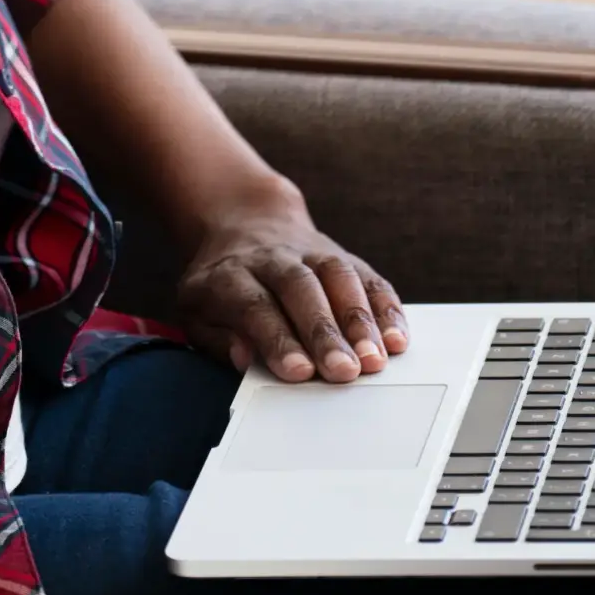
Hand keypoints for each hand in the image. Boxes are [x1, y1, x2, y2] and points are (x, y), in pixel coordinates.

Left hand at [177, 193, 409, 383]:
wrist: (244, 221)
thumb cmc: (221, 287)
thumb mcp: (196, 312)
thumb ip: (216, 337)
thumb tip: (242, 356)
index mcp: (230, 275)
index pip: (255, 304)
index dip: (277, 338)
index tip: (299, 372)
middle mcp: (272, 258)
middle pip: (300, 289)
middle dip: (324, 331)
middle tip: (346, 371)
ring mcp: (309, 252)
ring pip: (337, 276)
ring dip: (360, 319)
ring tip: (376, 359)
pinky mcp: (341, 255)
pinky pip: (367, 275)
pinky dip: (385, 306)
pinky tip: (398, 337)